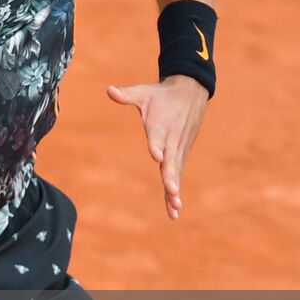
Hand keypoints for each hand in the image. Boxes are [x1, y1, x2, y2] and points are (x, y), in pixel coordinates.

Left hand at [106, 76, 208, 219]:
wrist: (190, 92)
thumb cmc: (161, 94)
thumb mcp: (143, 93)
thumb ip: (127, 95)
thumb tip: (109, 90)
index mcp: (160, 125)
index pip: (157, 137)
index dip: (156, 146)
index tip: (157, 157)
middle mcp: (171, 139)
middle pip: (171, 160)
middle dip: (171, 177)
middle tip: (172, 192)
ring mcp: (178, 148)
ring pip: (176, 172)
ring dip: (175, 190)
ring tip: (175, 209)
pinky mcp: (181, 154)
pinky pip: (178, 174)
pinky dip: (176, 190)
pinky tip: (174, 208)